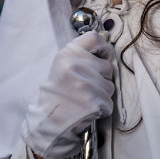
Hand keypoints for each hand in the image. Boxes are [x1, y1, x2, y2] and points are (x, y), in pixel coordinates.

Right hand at [21, 31, 114, 158]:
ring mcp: (85, 83)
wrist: (49, 120)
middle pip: (108, 66)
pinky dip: (102, 108)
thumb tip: (107, 49)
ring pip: (110, 85)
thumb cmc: (58, 93)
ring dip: (102, 94)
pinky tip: (87, 108)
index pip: (95, 38)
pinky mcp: (93, 100)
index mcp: (67, 53)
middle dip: (102, 78)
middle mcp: (76, 65)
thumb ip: (82, 55)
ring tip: (85, 98)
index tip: (104, 56)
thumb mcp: (62, 66)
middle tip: (86, 86)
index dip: (104, 48)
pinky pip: (109, 102)